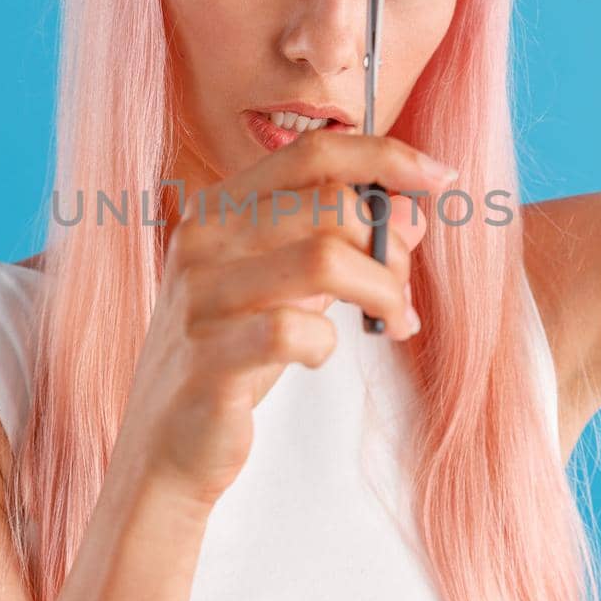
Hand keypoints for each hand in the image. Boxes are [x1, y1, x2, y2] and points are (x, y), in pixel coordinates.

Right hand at [110, 129, 454, 511]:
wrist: (162, 446)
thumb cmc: (230, 356)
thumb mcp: (283, 287)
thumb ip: (337, 244)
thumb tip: (414, 215)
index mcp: (218, 209)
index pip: (311, 154)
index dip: (384, 157)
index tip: (438, 177)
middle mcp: (201, 241)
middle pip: (331, 205)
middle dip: (391, 248)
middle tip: (403, 294)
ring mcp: (200, 299)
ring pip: (324, 260)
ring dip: (381, 293)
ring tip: (389, 323)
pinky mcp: (208, 360)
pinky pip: (296, 332)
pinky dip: (328, 344)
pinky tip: (317, 356)